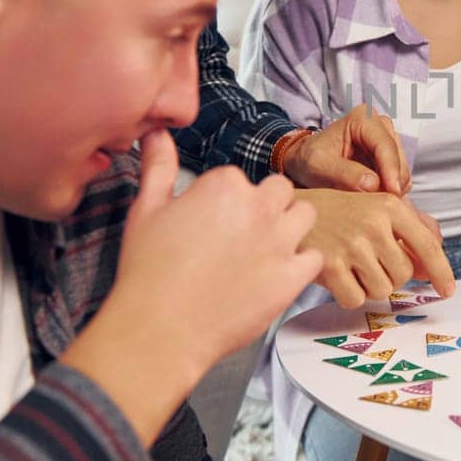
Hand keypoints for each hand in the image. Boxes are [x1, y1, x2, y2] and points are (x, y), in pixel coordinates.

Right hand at [64, 131, 322, 444]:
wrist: (160, 328)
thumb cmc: (148, 271)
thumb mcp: (146, 208)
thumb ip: (158, 165)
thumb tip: (157, 133)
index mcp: (224, 184)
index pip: (239, 178)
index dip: (227, 199)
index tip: (212, 222)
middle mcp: (259, 206)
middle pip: (280, 189)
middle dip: (266, 205)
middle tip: (243, 233)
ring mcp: (280, 241)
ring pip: (306, 214)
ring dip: (291, 226)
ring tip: (267, 247)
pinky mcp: (292, 276)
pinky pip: (315, 257)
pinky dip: (302, 263)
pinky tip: (279, 273)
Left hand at [286, 104, 409, 193]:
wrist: (306, 162)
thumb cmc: (309, 159)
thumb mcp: (318, 166)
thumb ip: (343, 173)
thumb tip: (373, 184)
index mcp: (362, 118)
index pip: (385, 146)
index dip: (391, 170)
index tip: (392, 193)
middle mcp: (380, 125)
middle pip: (398, 158)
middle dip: (392, 182)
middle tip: (377, 203)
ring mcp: (387, 141)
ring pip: (402, 169)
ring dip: (391, 188)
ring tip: (370, 200)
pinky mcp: (390, 157)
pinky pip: (400, 178)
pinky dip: (390, 190)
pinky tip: (374, 196)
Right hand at [300, 189, 454, 306]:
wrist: (290, 211)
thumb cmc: (339, 212)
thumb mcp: (377, 209)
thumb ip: (410, 233)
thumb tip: (429, 268)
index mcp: (390, 206)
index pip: (427, 246)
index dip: (441, 272)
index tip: (447, 290)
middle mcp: (374, 225)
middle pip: (403, 275)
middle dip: (391, 275)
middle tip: (370, 261)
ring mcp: (351, 246)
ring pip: (382, 291)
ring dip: (370, 286)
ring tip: (352, 265)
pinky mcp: (329, 266)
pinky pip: (356, 300)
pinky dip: (350, 295)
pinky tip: (339, 275)